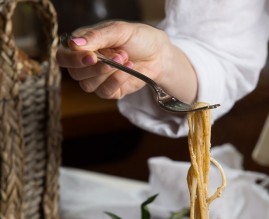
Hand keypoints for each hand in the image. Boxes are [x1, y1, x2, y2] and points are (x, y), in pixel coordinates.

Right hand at [56, 21, 197, 102]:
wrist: (159, 54)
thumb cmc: (138, 38)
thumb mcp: (119, 30)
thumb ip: (97, 36)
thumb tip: (73, 43)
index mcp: (83, 45)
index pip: (64, 57)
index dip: (73, 59)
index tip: (92, 55)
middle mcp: (86, 64)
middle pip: (75, 74)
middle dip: (95, 67)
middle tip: (116, 55)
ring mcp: (97, 79)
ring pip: (88, 85)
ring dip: (107, 73)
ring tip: (125, 58)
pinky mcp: (109, 91)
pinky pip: (104, 92)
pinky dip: (117, 81)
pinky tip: (129, 70)